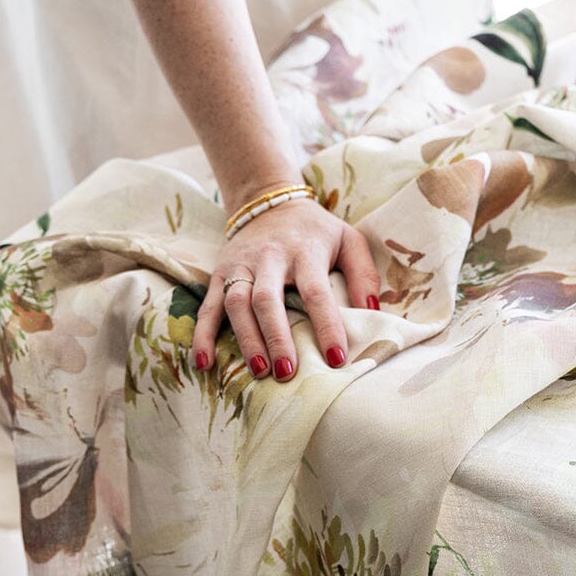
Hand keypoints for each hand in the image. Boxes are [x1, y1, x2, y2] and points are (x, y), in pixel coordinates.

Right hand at [191, 195, 379, 381]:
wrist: (270, 201)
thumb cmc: (317, 231)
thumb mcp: (349, 241)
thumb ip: (364, 274)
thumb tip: (371, 310)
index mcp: (305, 251)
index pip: (316, 291)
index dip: (326, 325)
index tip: (336, 359)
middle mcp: (269, 258)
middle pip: (268, 300)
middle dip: (277, 339)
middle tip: (287, 373)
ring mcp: (241, 265)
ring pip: (237, 304)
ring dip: (246, 339)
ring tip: (259, 372)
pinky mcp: (220, 272)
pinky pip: (208, 305)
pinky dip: (203, 335)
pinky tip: (204, 363)